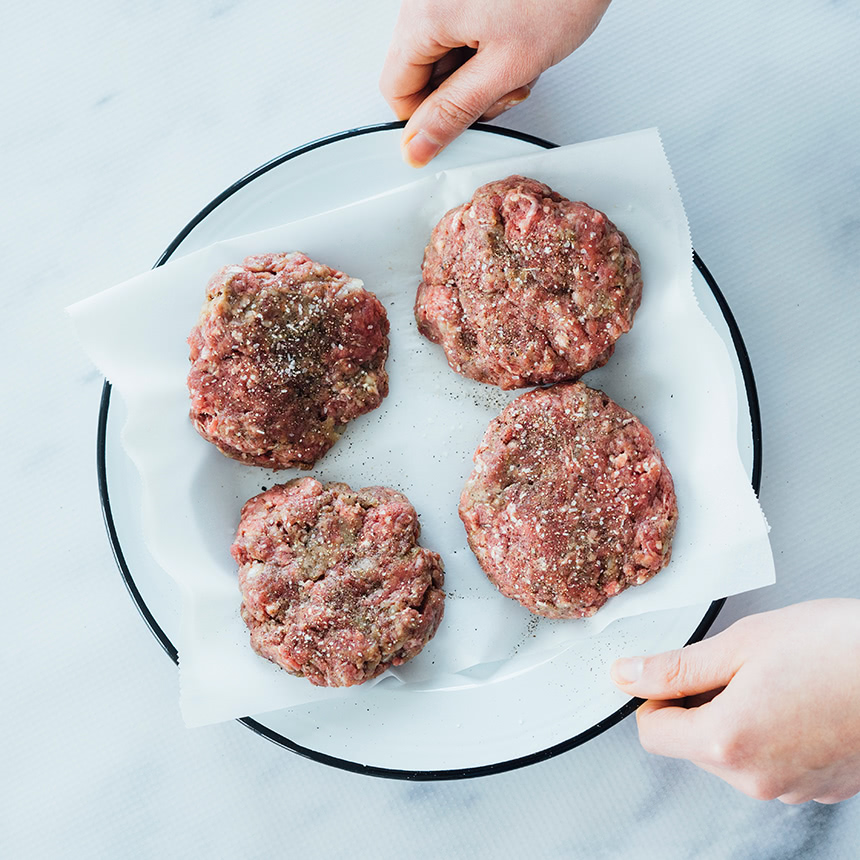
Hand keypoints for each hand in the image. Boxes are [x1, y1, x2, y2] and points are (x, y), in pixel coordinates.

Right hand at [379, 0, 610, 166]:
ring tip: (522, 64)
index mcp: (425, 14)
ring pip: (449, 58)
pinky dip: (493, 50)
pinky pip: (467, 34)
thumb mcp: (506, 67)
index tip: (457, 128)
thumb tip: (418, 146)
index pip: (396, 89)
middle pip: (423, 73)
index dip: (426, 120)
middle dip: (464, 95)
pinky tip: (521, 46)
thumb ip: (455, 112)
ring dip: (484, 75)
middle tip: (505, 90)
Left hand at [611, 599, 859, 803]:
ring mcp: (793, 789)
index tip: (674, 674)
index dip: (654, 698)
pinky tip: (796, 700)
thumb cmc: (837, 649)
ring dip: (735, 720)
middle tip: (734, 667)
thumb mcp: (741, 643)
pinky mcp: (822, 789)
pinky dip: (771, 735)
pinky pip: (773, 764)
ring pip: (733, 756)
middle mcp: (758, 779)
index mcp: (728, 741)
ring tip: (773, 680)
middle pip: (692, 746)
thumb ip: (676, 667)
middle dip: (697, 706)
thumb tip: (628, 675)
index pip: (652, 734)